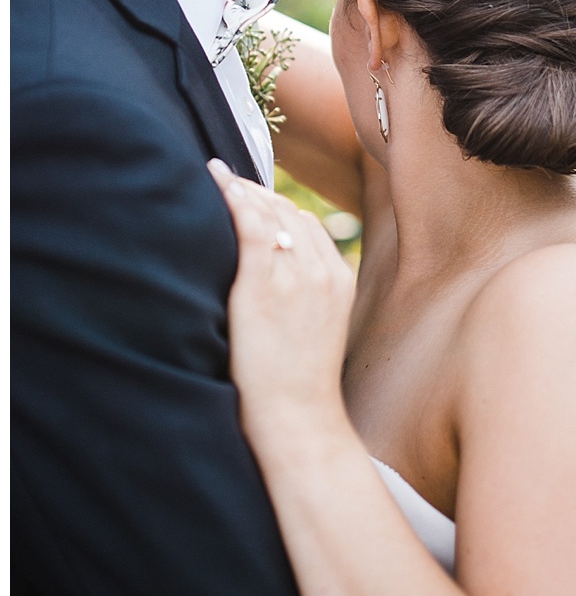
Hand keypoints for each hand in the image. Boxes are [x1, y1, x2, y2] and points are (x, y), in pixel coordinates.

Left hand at [208, 160, 356, 458]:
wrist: (298, 417)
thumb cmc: (298, 386)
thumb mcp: (317, 331)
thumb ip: (306, 298)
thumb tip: (277, 279)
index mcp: (339, 279)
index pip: (307, 225)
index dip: (276, 205)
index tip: (251, 195)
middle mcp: (322, 271)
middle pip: (289, 212)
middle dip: (257, 192)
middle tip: (226, 179)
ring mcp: (296, 277)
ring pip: (270, 213)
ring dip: (241, 190)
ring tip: (215, 178)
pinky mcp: (264, 287)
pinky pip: (251, 227)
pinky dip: (234, 199)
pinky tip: (214, 183)